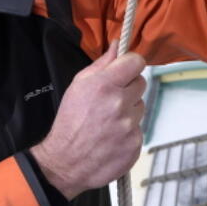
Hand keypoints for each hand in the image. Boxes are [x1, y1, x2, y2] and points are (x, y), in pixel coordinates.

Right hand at [29, 41, 146, 199]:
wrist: (65, 162)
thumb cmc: (70, 121)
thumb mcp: (79, 85)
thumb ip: (102, 64)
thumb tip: (119, 44)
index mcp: (104, 85)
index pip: (137, 62)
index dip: (131, 64)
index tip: (126, 70)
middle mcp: (119, 104)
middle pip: (141, 83)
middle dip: (128, 88)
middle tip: (111, 99)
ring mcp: (129, 125)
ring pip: (140, 107)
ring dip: (128, 110)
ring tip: (108, 121)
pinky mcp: (135, 143)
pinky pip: (138, 128)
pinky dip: (128, 131)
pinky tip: (112, 136)